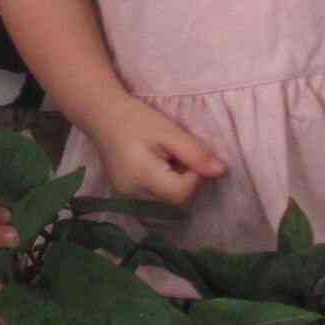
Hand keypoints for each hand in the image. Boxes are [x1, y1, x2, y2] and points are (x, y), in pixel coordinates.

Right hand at [97, 97, 226, 209]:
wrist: (103, 117)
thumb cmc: (136, 119)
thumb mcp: (169, 131)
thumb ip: (195, 153)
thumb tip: (221, 171)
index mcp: (142, 177)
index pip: (182, 193)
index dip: (194, 177)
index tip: (189, 156)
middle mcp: (132, 195)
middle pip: (175, 204)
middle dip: (186, 184)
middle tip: (178, 158)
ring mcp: (127, 200)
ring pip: (167, 207)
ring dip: (176, 189)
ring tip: (168, 164)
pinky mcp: (126, 199)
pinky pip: (155, 204)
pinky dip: (164, 192)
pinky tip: (159, 172)